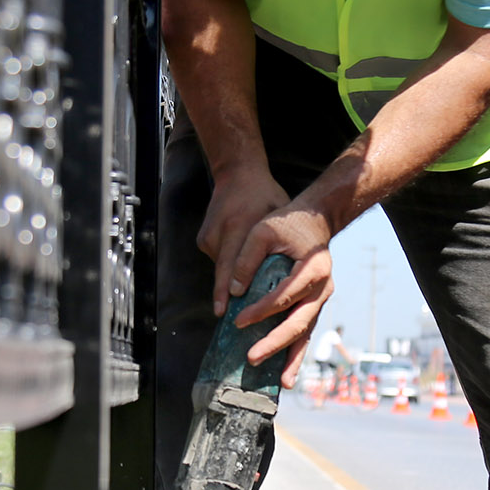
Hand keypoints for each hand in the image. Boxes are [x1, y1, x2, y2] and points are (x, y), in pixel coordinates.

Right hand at [197, 166, 290, 315]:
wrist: (238, 173)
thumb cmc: (266, 196)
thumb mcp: (277, 217)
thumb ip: (277, 245)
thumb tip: (286, 274)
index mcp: (239, 226)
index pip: (233, 264)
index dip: (230, 288)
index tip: (227, 309)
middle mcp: (218, 233)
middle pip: (221, 271)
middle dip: (223, 295)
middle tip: (224, 316)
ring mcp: (208, 237)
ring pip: (221, 268)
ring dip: (232, 282)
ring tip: (241, 300)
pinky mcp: (203, 239)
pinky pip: (219, 260)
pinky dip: (230, 268)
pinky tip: (241, 272)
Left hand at [228, 201, 335, 387]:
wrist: (316, 221)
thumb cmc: (287, 224)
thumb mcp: (263, 231)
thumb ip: (247, 258)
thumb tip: (233, 291)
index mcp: (313, 269)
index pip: (284, 295)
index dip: (261, 310)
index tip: (238, 321)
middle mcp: (323, 288)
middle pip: (298, 322)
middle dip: (275, 342)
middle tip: (252, 358)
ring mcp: (322, 299)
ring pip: (306, 333)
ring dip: (292, 357)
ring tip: (281, 382)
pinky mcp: (315, 306)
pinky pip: (306, 332)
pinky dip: (297, 353)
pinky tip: (287, 374)